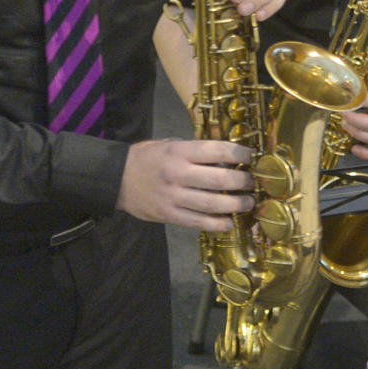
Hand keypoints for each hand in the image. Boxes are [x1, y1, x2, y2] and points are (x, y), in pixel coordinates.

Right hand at [118, 137, 255, 230]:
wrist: (116, 179)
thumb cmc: (148, 157)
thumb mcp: (171, 144)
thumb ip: (197, 150)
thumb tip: (229, 155)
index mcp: (180, 152)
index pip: (218, 151)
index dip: (240, 154)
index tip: (250, 157)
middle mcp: (178, 174)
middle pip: (220, 180)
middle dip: (242, 181)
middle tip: (252, 182)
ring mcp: (173, 197)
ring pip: (212, 204)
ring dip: (236, 204)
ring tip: (247, 202)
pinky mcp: (168, 216)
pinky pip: (198, 222)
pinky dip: (217, 224)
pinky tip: (229, 222)